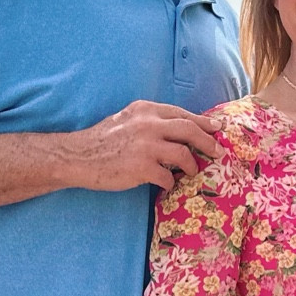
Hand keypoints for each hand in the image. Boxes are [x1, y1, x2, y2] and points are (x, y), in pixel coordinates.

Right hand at [62, 99, 221, 192]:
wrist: (78, 156)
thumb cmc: (103, 140)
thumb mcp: (128, 119)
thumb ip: (151, 121)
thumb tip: (180, 129)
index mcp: (145, 109)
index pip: (182, 114)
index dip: (203, 122)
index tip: (217, 128)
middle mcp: (148, 124)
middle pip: (190, 130)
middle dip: (208, 142)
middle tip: (217, 151)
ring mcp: (146, 146)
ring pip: (184, 155)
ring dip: (192, 166)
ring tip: (192, 172)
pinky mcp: (142, 168)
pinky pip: (168, 177)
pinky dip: (171, 183)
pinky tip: (167, 185)